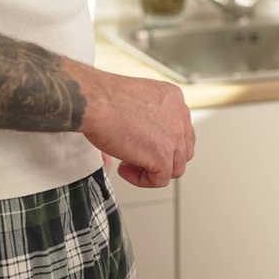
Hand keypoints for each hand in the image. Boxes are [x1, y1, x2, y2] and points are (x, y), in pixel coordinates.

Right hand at [72, 65, 193, 188]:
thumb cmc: (103, 98)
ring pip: (175, 168)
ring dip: (152, 170)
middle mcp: (180, 116)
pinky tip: (124, 169)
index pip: (181, 129)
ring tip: (128, 163)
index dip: (163, 142)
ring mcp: (174, 137)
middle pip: (182, 150)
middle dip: (161, 158)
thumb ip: (142, 119)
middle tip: (136, 156)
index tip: (142, 144)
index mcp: (173, 98)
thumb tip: (132, 142)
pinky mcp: (163, 156)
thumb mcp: (132, 101)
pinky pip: (160, 180)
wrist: (95, 102)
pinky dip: (142, 180)